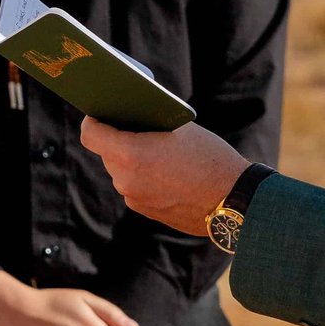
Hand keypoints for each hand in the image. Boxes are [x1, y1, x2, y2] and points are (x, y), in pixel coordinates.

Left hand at [79, 120, 246, 236]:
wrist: (234, 200)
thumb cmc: (210, 158)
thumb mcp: (180, 128)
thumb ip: (149, 122)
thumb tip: (132, 114)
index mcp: (130, 154)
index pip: (90, 135)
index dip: (92, 121)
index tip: (98, 114)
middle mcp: (125, 179)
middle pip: (107, 152)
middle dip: (118, 140)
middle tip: (136, 128)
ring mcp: (134, 198)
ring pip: (121, 170)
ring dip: (132, 160)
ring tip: (156, 151)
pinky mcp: (145, 211)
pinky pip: (135, 186)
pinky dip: (143, 177)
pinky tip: (165, 172)